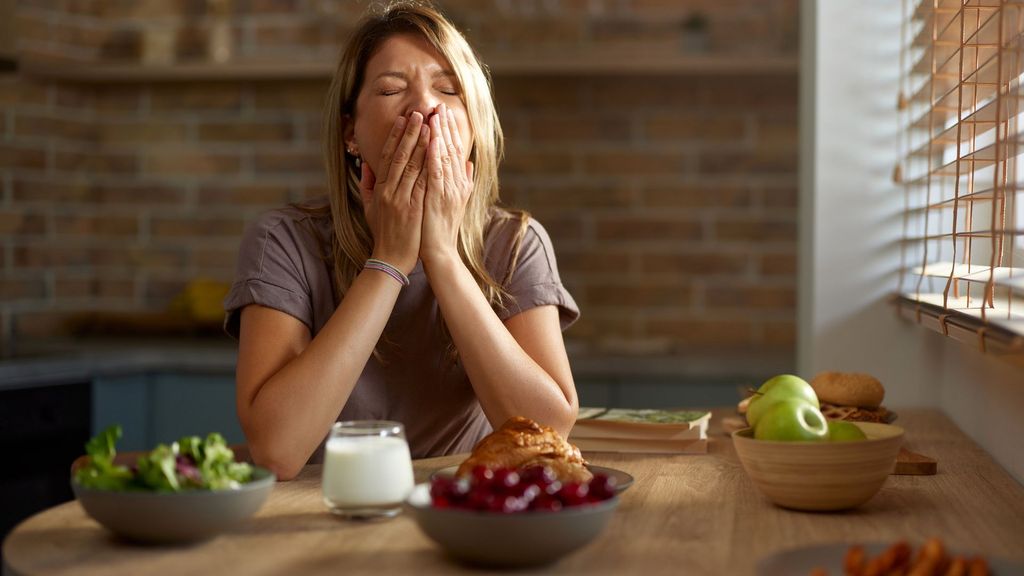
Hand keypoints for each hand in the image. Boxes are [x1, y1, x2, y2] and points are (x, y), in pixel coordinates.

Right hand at [359, 112, 429, 273]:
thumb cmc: (382, 233)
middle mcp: (389, 192)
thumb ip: (368, 184)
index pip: (387, 156)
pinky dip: (430, 166)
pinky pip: (424, 184)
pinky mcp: (414, 210)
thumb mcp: (369, 208)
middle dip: (411, 133)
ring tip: (431, 126)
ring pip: (413, 167)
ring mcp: (401, 200)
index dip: (396, 136)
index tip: (404, 119)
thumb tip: (366, 163)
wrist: (391, 258)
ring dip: (422, 144)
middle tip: (420, 113)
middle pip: (400, 156)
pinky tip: (438, 153)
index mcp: (379, 189)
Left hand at [420, 103, 473, 266]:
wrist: (439, 251)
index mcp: (459, 183)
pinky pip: (437, 170)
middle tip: (440, 105)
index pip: (456, 151)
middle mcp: (457, 184)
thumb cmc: (441, 228)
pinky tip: (431, 138)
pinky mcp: (438, 196)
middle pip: (452, 149)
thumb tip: (469, 164)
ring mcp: (449, 190)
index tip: (444, 113)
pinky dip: (434, 153)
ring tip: (435, 114)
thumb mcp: (456, 202)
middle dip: (446, 126)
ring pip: (445, 156)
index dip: (451, 131)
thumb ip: (463, 182)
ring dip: (440, 134)